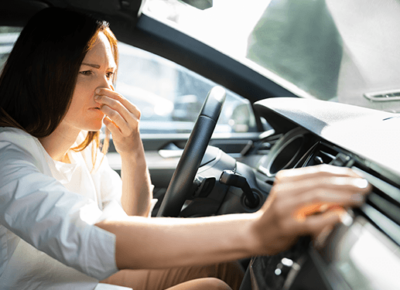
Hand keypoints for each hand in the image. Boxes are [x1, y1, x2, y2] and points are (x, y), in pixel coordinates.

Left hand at [95, 87, 140, 154]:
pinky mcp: (122, 137)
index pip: (120, 98)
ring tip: (99, 107)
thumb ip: (119, 103)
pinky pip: (111, 126)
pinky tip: (103, 119)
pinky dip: (105, 120)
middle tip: (96, 97)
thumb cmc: (126, 127)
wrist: (131, 147)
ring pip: (114, 114)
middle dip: (104, 99)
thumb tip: (108, 86)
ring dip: (104, 109)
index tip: (98, 90)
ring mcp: (128, 129)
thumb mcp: (126, 115)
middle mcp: (134, 119)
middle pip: (117, 104)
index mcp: (135, 111)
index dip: (108, 92)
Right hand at [252, 164, 370, 254]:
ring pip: (318, 195)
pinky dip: (329, 217)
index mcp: (286, 179)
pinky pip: (312, 220)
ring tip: (358, 198)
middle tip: (364, 187)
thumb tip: (343, 188)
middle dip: (346, 183)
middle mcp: (284, 189)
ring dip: (342, 196)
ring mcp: (284, 207)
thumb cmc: (276, 216)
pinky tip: (341, 215)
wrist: (256, 233)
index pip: (318, 171)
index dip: (342, 172)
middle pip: (320, 181)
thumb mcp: (292, 195)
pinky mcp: (287, 226)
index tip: (358, 176)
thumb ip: (313, 190)